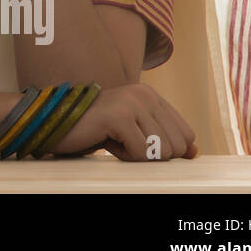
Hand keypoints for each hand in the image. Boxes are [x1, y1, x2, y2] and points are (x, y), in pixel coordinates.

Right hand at [46, 83, 197, 160]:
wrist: (55, 124)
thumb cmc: (94, 130)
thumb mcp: (134, 131)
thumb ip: (164, 136)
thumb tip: (195, 151)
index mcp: (150, 95)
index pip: (186, 134)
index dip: (167, 149)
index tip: (138, 143)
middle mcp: (144, 94)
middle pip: (176, 146)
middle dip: (150, 154)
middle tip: (122, 141)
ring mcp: (132, 103)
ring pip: (162, 151)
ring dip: (137, 155)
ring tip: (113, 140)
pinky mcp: (119, 116)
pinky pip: (143, 153)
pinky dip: (125, 156)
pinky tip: (107, 141)